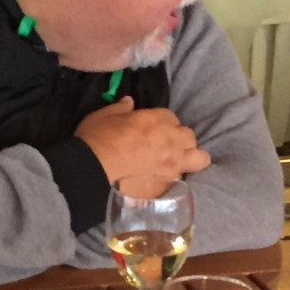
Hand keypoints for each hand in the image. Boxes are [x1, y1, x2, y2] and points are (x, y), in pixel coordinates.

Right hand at [76, 97, 210, 182]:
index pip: (171, 117)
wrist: (91, 173)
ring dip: (191, 158)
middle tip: (166, 146)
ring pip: (199, 158)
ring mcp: (173, 165)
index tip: (154, 130)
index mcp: (156, 121)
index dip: (163, 123)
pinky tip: (167, 182)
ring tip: (176, 164)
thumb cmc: (95, 141)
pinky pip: (183, 180)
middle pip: (189, 136)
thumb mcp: (104, 116)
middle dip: (180, 139)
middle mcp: (171, 141)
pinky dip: (177, 179)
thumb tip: (130, 102)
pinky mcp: (169, 186)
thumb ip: (121, 109)